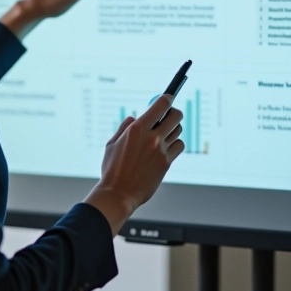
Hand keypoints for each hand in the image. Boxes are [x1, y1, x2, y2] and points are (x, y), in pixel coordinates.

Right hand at [84, 94, 184, 235]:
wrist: (118, 193)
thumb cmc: (112, 169)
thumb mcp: (112, 144)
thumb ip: (124, 128)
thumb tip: (134, 118)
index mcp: (137, 129)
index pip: (161, 105)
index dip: (166, 99)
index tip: (167, 97)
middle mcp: (152, 137)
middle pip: (176, 116)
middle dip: (174, 112)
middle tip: (168, 114)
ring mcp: (161, 150)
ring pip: (178, 131)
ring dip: (173, 128)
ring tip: (164, 132)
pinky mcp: (167, 163)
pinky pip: (178, 146)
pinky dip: (174, 144)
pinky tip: (166, 147)